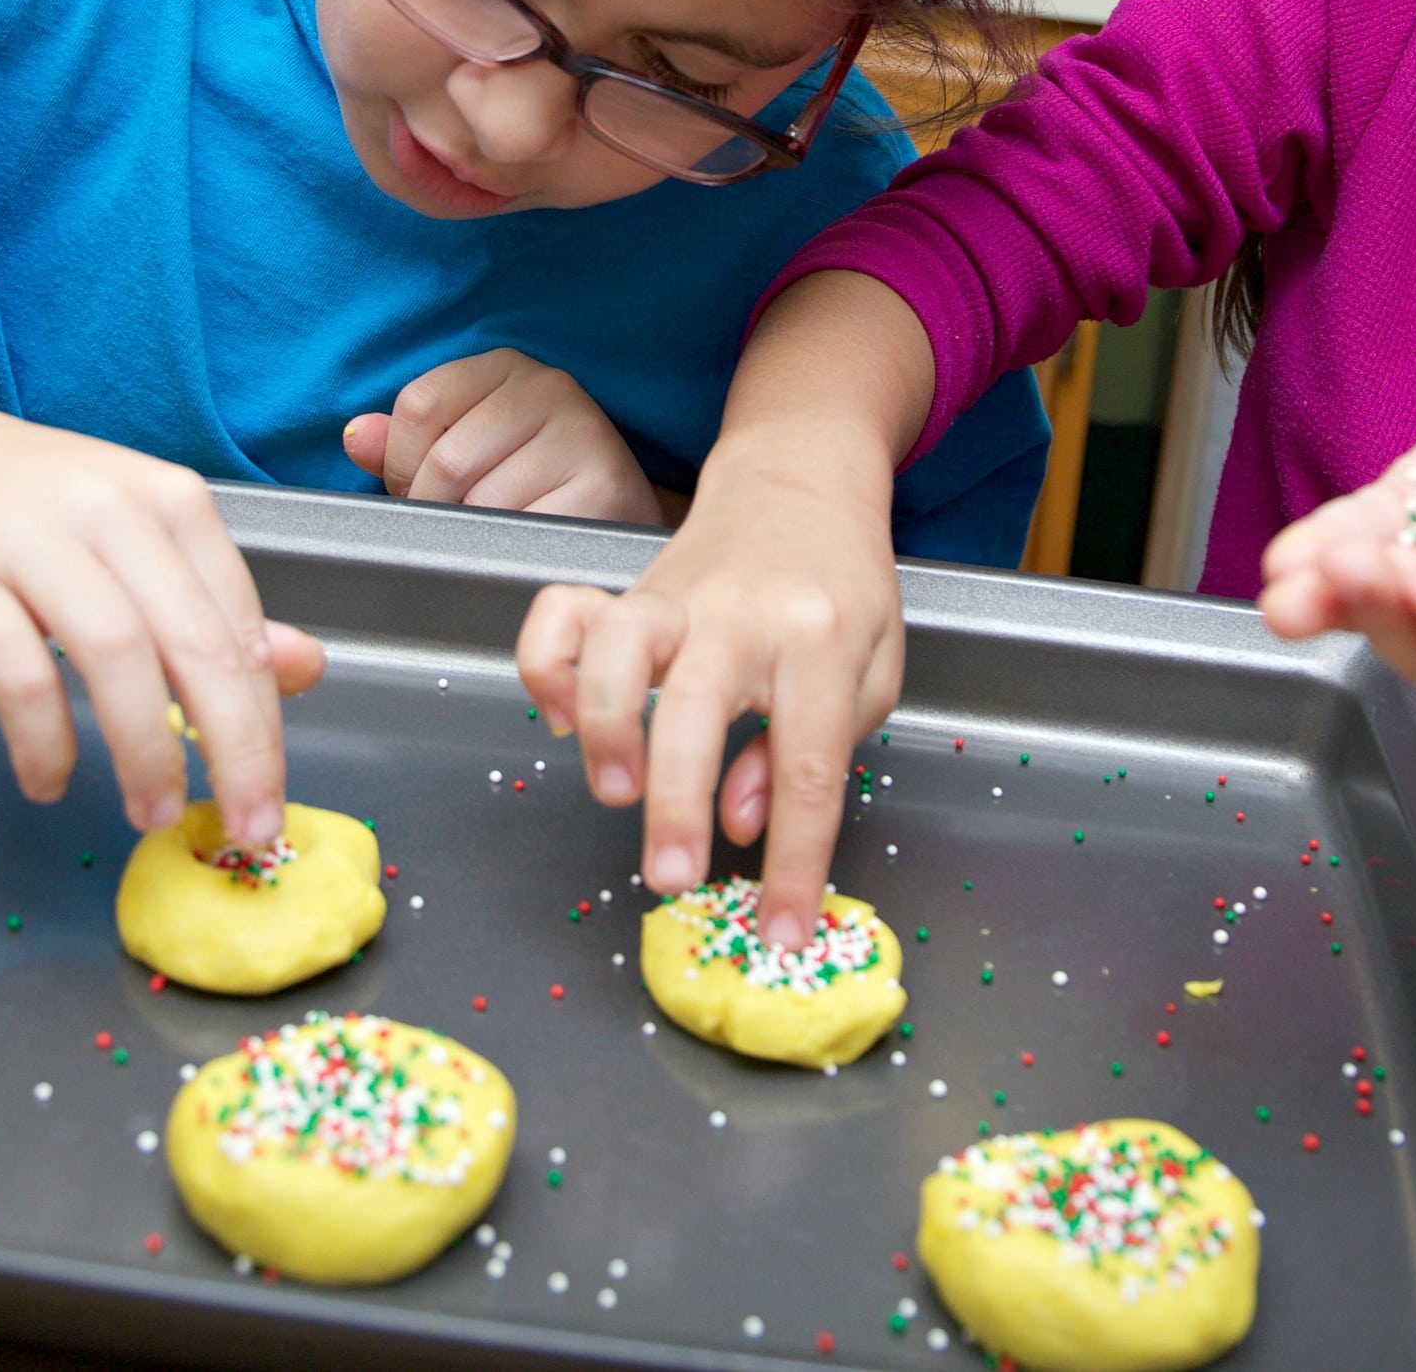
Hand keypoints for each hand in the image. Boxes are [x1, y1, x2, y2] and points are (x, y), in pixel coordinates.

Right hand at [0, 392, 325, 848]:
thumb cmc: (11, 503)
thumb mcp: (127, 535)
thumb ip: (211, 604)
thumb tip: (303, 668)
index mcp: (168, 501)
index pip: (240, 625)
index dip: (266, 723)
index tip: (271, 795)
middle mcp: (110, 510)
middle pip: (197, 644)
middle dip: (235, 750)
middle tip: (245, 827)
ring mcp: (28, 538)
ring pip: (117, 656)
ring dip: (146, 751)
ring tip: (151, 814)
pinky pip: (18, 674)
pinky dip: (45, 741)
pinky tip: (51, 779)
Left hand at [345, 348, 670, 524]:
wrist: (618, 521)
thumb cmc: (532, 483)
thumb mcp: (468, 448)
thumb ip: (406, 444)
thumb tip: (357, 437)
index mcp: (506, 366)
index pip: (419, 404)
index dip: (404, 461)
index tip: (422, 485)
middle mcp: (550, 386)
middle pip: (445, 458)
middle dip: (437, 506)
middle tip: (462, 519)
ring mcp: (583, 433)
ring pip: (480, 499)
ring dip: (475, 530)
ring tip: (500, 527)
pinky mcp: (605, 482)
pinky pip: (523, 527)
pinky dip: (513, 544)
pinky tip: (531, 536)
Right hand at [514, 422, 902, 950]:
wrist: (803, 485)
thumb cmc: (842, 592)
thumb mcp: (870, 674)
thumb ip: (814, 752)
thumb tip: (745, 824)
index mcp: (820, 642)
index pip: (809, 767)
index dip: (795, 861)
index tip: (781, 930)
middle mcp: (741, 617)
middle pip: (699, 709)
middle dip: (678, 802)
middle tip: (672, 877)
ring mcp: (674, 598)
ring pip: (617, 651)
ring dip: (605, 725)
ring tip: (616, 791)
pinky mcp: (626, 589)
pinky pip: (562, 615)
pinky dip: (545, 665)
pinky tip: (560, 716)